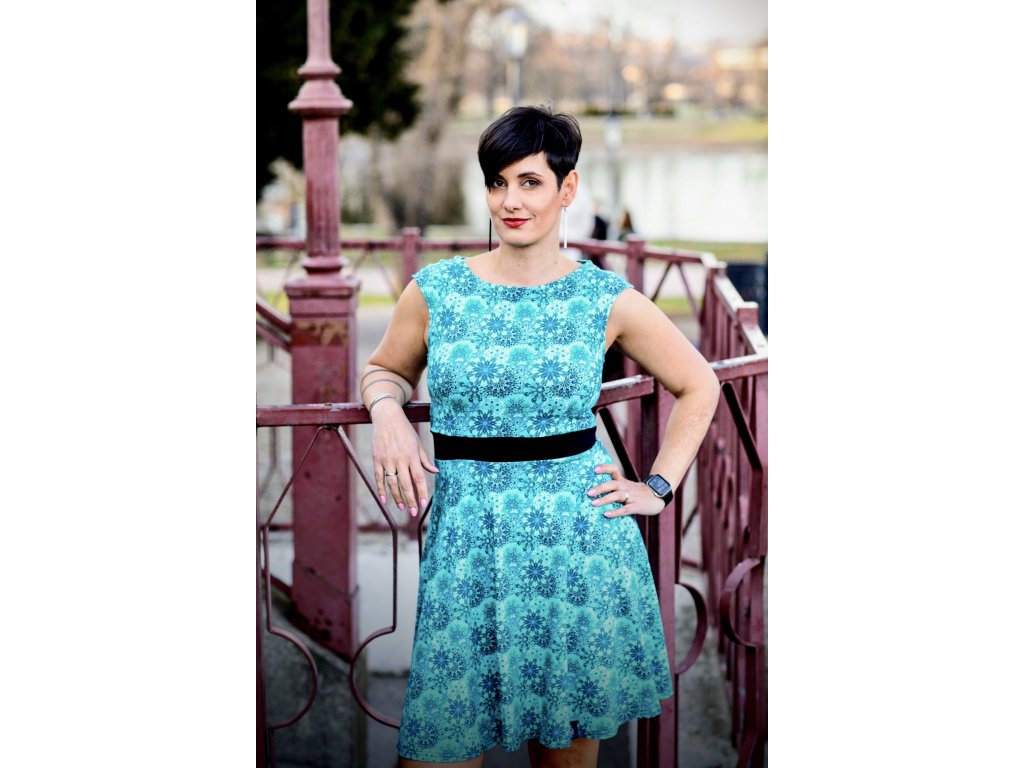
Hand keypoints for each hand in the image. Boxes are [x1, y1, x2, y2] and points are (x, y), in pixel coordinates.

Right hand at [370, 399, 437, 516]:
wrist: (387, 417)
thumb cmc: (405, 431)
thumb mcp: (418, 443)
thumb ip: (425, 460)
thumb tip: (435, 472)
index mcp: (412, 456)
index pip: (418, 478)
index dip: (421, 492)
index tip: (423, 504)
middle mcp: (400, 459)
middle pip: (405, 484)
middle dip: (410, 500)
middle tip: (413, 513)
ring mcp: (387, 460)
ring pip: (392, 484)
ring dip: (397, 498)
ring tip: (402, 508)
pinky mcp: (377, 459)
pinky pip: (379, 478)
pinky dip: (381, 489)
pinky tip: (384, 500)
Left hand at [588, 463, 666, 517]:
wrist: (658, 497)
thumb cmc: (638, 493)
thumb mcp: (627, 486)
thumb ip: (615, 487)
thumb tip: (595, 491)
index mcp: (624, 481)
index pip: (614, 470)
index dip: (605, 468)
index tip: (595, 469)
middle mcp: (627, 487)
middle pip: (613, 484)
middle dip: (600, 488)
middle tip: (589, 493)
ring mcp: (632, 496)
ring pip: (618, 496)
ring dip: (605, 499)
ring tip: (594, 503)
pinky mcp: (637, 506)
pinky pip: (625, 509)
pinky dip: (616, 512)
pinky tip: (607, 514)